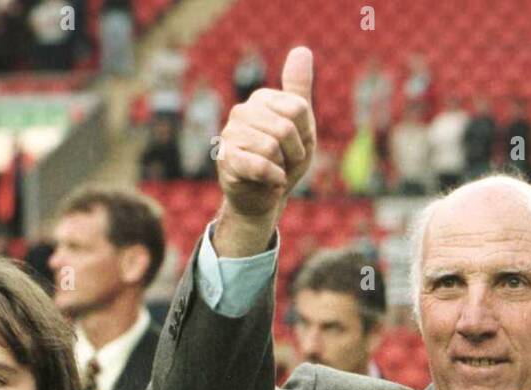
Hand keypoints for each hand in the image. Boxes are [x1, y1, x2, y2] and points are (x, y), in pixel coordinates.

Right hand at [215, 46, 315, 248]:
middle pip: (286, 128)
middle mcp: (242, 111)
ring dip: (282, 168)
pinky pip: (261, 165)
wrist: (265, 199)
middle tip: (284, 163)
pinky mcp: (226, 159)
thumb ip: (299, 89)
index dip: (304, 135)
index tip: (295, 146)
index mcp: (261, 100)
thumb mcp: (301, 126)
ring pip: (273, 147)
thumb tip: (302, 50)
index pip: (298, 109)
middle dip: (294, 154)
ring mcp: (230, 134)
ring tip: (274, 171)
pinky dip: (274, 180)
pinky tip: (270, 182)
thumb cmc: (283, 162)